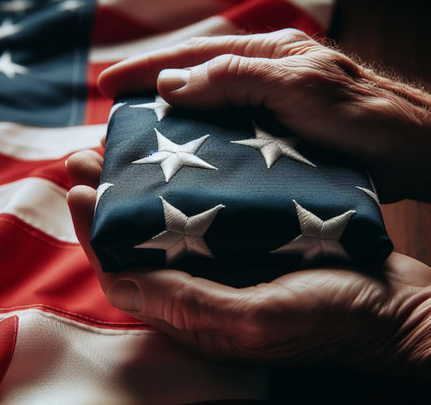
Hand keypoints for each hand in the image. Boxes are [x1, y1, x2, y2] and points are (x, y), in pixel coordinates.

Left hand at [66, 149, 430, 384]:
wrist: (390, 306)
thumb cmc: (332, 316)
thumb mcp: (257, 319)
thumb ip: (187, 305)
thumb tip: (117, 280)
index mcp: (192, 310)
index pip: (123, 270)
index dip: (95, 231)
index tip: (79, 188)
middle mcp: (200, 285)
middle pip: (137, 241)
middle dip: (108, 200)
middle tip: (85, 157)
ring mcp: (224, 262)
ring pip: (165, 222)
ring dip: (141, 187)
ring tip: (122, 150)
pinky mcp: (248, 243)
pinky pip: (202, 214)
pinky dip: (183, 187)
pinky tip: (179, 160)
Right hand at [98, 29, 430, 202]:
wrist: (408, 150)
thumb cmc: (362, 115)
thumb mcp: (296, 86)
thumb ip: (235, 78)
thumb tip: (170, 83)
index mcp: (265, 53)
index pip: (193, 54)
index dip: (146, 68)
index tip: (106, 84)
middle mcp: (262, 76)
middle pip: (195, 79)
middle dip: (152, 94)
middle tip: (115, 117)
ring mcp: (268, 106)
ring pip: (208, 110)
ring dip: (174, 123)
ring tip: (140, 143)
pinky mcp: (276, 134)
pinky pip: (227, 136)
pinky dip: (201, 145)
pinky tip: (186, 161)